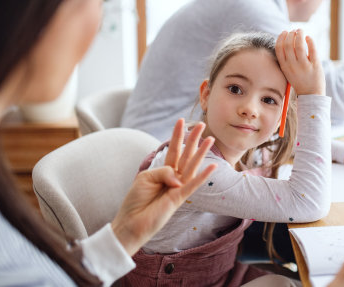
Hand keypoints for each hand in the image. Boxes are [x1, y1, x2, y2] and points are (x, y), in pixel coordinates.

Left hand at [111, 119, 216, 255]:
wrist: (131, 223)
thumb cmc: (136, 201)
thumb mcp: (145, 178)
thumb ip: (162, 171)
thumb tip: (179, 177)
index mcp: (163, 172)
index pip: (173, 150)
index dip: (176, 136)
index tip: (180, 121)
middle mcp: (173, 178)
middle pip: (186, 154)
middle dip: (193, 139)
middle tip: (201, 124)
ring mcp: (178, 188)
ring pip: (192, 166)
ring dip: (201, 152)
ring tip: (210, 139)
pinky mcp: (179, 199)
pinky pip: (193, 184)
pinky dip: (203, 175)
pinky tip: (213, 166)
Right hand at [276, 29, 324, 95]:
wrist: (310, 94)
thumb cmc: (299, 80)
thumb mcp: (288, 71)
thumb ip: (287, 58)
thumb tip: (287, 40)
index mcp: (284, 66)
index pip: (279, 48)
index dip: (281, 37)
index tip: (284, 32)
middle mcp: (293, 66)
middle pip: (288, 45)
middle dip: (290, 34)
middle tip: (294, 31)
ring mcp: (304, 66)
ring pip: (300, 45)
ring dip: (300, 34)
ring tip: (301, 31)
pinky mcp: (315, 65)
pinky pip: (312, 49)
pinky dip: (310, 40)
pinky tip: (308, 38)